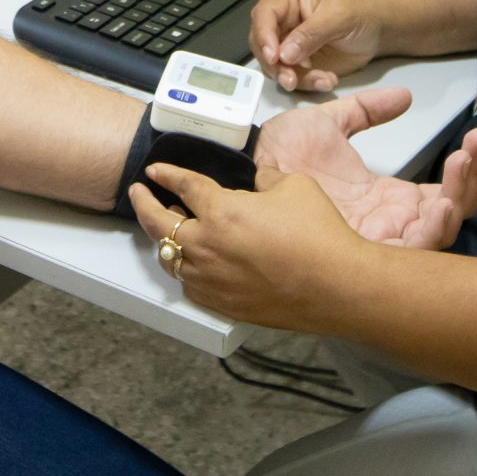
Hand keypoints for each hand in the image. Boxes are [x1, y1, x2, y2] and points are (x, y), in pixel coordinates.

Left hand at [129, 165, 359, 329]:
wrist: (337, 285)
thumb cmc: (319, 236)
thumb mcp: (294, 186)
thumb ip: (267, 177)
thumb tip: (261, 177)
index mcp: (220, 211)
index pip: (183, 185)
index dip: (167, 174)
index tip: (156, 171)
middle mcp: (207, 246)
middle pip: (159, 224)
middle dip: (144, 204)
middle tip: (139, 194)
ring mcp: (212, 279)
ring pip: (171, 258)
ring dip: (167, 240)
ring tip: (170, 229)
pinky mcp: (223, 304)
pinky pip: (190, 285)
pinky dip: (186, 270)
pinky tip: (194, 264)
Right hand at [248, 0, 388, 90]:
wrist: (376, 29)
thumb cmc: (359, 12)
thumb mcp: (339, 16)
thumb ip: (311, 33)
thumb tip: (285, 53)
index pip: (264, 15)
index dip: (263, 36)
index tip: (273, 56)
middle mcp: (282, 20)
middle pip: (261, 43)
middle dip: (274, 64)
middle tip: (290, 78)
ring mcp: (287, 43)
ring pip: (274, 65)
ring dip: (291, 77)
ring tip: (319, 80)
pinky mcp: (297, 63)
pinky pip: (292, 77)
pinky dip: (306, 83)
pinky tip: (327, 80)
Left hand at [257, 95, 476, 249]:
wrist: (247, 176)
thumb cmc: (282, 161)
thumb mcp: (330, 125)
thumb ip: (367, 110)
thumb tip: (403, 95)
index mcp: (388, 199)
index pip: (442, 189)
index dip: (466, 166)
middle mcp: (390, 225)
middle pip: (450, 212)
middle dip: (472, 180)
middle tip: (476, 148)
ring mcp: (379, 243)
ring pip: (438, 232)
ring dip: (459, 197)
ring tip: (464, 163)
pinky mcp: (364, 257)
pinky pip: (409, 254)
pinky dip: (432, 229)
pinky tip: (440, 204)